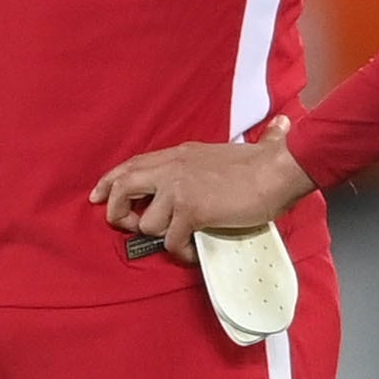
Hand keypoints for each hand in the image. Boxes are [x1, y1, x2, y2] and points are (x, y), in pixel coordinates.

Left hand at [93, 119, 310, 252]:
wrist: (277, 172)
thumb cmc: (266, 165)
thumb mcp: (241, 150)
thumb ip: (250, 141)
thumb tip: (282, 126)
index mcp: (179, 155)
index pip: (133, 164)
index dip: (110, 180)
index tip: (97, 195)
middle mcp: (172, 168)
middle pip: (123, 185)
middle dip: (115, 209)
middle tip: (123, 224)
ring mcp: (179, 189)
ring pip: (148, 222)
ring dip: (163, 236)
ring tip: (182, 238)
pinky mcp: (190, 210)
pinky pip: (171, 241)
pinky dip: (181, 252)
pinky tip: (193, 250)